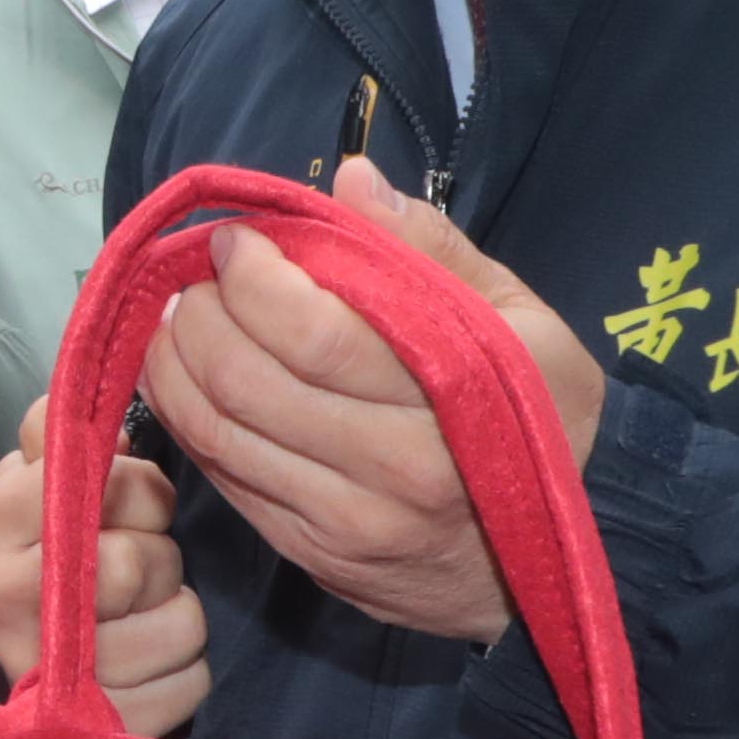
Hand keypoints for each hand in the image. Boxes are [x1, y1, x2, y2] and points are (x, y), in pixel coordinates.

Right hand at [0, 404, 207, 734]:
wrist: (25, 668)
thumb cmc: (47, 559)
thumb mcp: (40, 482)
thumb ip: (63, 435)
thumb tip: (112, 416)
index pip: (105, 480)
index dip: (136, 491)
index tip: (119, 510)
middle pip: (142, 560)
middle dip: (161, 558)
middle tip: (135, 572)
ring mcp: (41, 671)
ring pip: (180, 622)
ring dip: (179, 616)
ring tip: (141, 619)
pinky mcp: (91, 729)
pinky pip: (189, 684)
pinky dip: (185, 673)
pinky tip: (149, 667)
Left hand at [133, 156, 599, 646]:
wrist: (564, 559)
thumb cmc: (544, 418)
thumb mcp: (524, 322)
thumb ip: (433, 248)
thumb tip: (351, 179)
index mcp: (449, 404)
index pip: (312, 335)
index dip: (254, 277)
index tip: (236, 238)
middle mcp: (390, 475)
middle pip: (245, 383)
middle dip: (200, 314)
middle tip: (199, 277)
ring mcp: (344, 528)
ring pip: (216, 436)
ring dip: (174, 365)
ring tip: (183, 318)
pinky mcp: (312, 559)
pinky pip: (224, 481)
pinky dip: (189, 420)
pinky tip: (191, 379)